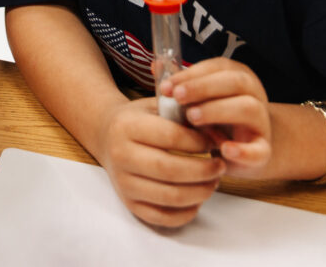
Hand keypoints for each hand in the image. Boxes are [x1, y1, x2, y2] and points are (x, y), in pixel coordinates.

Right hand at [93, 97, 224, 226]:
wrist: (106, 136)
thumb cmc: (139, 120)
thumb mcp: (156, 107)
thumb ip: (184, 116)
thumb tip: (216, 135)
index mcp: (127, 126)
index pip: (170, 137)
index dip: (198, 142)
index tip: (214, 142)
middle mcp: (120, 155)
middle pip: (170, 170)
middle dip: (203, 171)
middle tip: (220, 166)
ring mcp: (123, 183)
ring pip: (169, 197)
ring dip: (200, 192)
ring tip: (213, 182)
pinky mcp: (129, 203)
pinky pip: (163, 217)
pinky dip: (186, 212)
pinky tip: (197, 198)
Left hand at [165, 58, 272, 177]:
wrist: (245, 149)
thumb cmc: (215, 119)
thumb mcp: (199, 100)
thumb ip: (181, 84)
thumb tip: (156, 65)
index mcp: (237, 77)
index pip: (218, 67)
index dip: (191, 74)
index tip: (167, 86)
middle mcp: (253, 95)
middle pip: (236, 82)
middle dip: (203, 87)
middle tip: (178, 97)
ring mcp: (261, 122)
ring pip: (249, 108)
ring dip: (218, 110)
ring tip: (192, 118)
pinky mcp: (263, 150)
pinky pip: (259, 150)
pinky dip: (243, 150)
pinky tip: (224, 149)